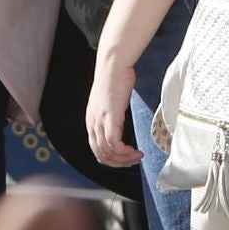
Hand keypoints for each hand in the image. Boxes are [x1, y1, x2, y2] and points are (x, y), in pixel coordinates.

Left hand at [85, 49, 141, 170]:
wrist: (113, 66)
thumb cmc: (114, 80)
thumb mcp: (110, 103)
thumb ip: (112, 117)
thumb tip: (121, 126)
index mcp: (91, 121)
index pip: (96, 150)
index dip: (112, 159)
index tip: (126, 158)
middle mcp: (92, 124)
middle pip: (101, 155)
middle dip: (118, 163)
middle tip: (133, 161)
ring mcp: (99, 121)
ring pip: (107, 152)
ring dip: (124, 159)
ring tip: (137, 156)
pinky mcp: (109, 118)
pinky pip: (113, 143)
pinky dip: (124, 151)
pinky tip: (134, 149)